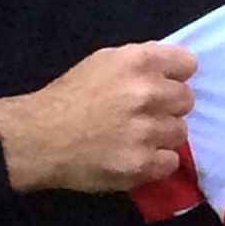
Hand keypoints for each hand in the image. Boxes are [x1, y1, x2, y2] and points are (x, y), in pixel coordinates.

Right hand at [0, 43, 197, 192]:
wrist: (37, 138)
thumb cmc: (68, 97)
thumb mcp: (103, 61)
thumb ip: (140, 62)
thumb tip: (171, 70)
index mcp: (138, 61)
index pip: (187, 64)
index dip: (175, 76)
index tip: (163, 85)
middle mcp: (147, 93)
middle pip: (187, 100)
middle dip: (168, 107)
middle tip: (144, 114)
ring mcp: (146, 130)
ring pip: (180, 132)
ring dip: (161, 136)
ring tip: (135, 138)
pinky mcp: (142, 163)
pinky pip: (170, 162)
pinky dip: (155, 162)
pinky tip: (133, 156)